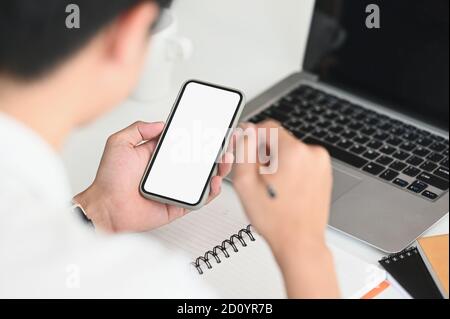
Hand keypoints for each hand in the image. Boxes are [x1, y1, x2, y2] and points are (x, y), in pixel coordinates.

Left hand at [74, 121, 232, 232]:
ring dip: (219, 168)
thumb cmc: (109, 180)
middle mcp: (168, 171)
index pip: (184, 142)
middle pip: (199, 159)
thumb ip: (138, 128)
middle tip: (225, 141)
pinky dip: (211, 191)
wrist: (107, 208)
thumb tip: (159, 123)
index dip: (198, 135)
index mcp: (157, 155)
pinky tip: (214, 180)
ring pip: (204, 177)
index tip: (210, 128)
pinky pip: (200, 198)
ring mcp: (176, 187)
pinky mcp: (179, 204)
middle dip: (215, 149)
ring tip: (225, 158)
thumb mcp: (119, 144)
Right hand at [233, 120, 338, 297]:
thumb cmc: (276, 220)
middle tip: (258, 177)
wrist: (300, 243)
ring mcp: (321, 165)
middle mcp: (312, 154)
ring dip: (277, 163)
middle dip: (265, 154)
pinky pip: (301, 162)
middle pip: (279, 140)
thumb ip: (243, 150)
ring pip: (290, 152)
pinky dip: (290, 170)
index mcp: (294, 152)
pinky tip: (284, 190)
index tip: (247, 151)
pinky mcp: (324, 174)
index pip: (268, 127)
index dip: (253, 138)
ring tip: (272, 187)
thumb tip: (246, 132)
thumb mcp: (245, 183)